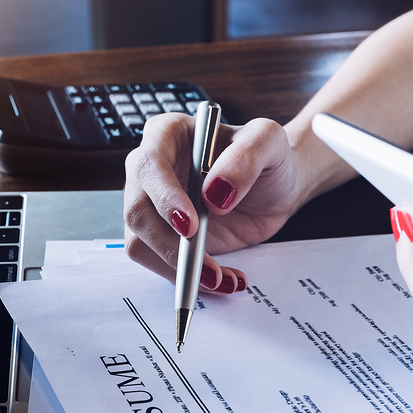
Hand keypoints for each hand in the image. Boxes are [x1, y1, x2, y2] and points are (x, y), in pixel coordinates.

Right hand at [124, 112, 300, 293]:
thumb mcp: (269, 142)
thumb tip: (213, 193)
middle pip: (137, 210)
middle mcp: (150, 169)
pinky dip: (186, 278)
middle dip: (170, 245)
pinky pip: (158, 262)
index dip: (164, 197)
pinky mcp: (162, 235)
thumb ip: (245, 157)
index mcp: (167, 134)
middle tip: (210, 268)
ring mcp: (153, 205)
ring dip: (178, 269)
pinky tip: (221, 279)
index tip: (190, 225)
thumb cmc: (267, 157)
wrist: (275, 188)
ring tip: (222, 279)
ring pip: (140, 242)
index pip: (150, 165)